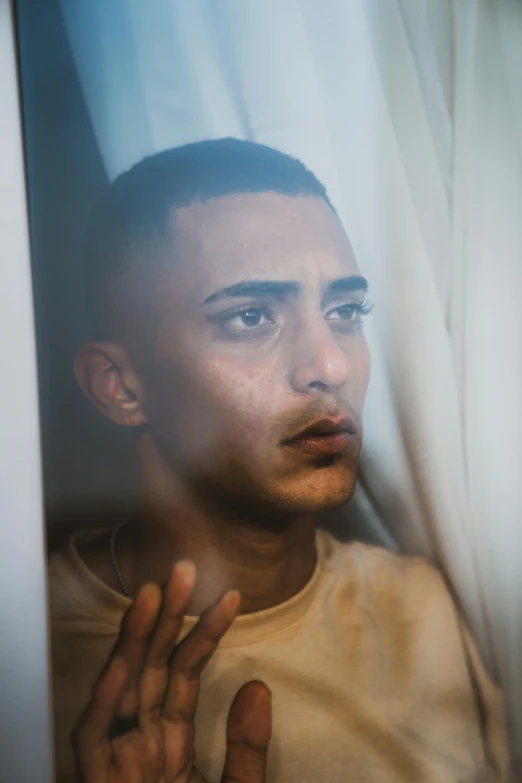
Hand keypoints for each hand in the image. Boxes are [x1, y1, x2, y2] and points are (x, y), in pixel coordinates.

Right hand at [72, 561, 271, 782]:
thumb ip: (247, 749)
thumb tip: (257, 687)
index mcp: (172, 740)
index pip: (186, 673)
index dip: (205, 633)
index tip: (231, 596)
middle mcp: (142, 739)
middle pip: (152, 668)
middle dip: (165, 618)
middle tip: (184, 569)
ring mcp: (118, 760)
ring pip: (121, 689)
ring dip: (133, 642)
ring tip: (150, 596)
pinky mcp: (97, 781)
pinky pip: (94, 737)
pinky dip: (103, 703)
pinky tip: (119, 667)